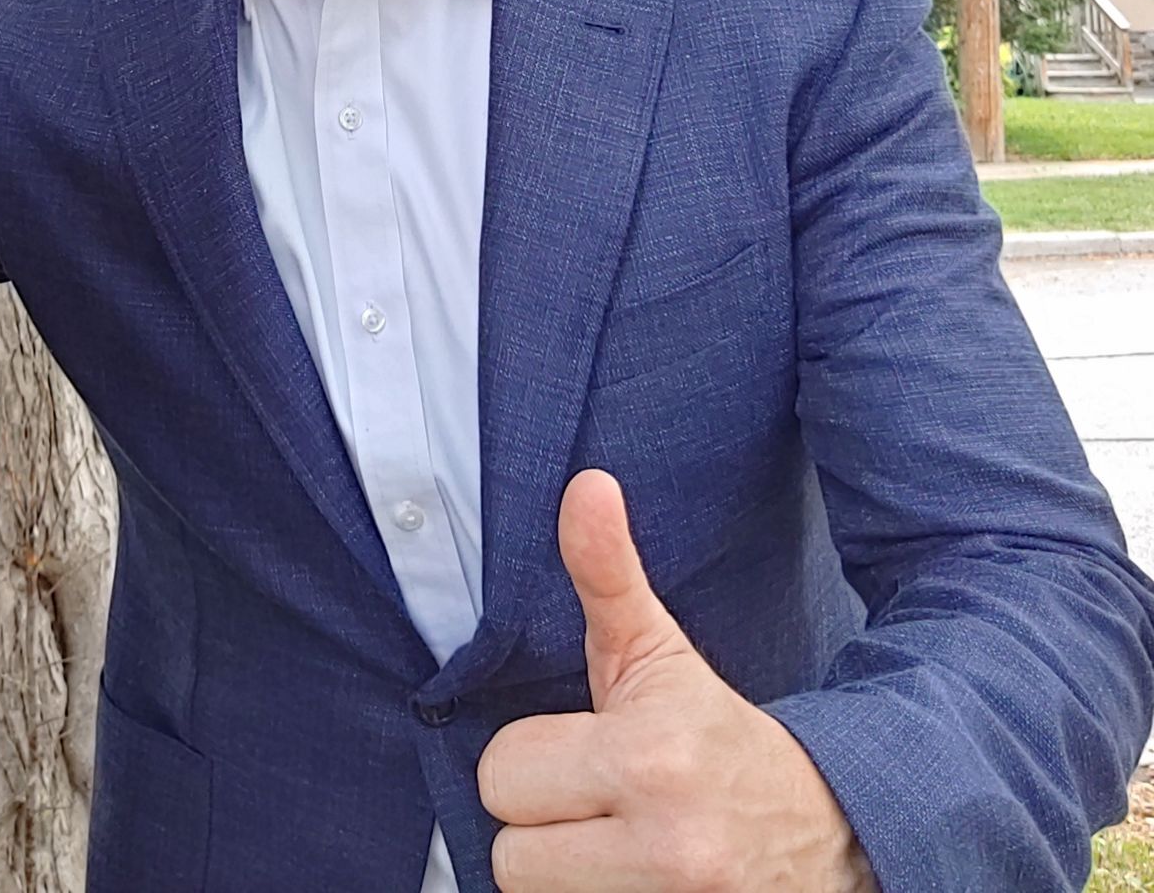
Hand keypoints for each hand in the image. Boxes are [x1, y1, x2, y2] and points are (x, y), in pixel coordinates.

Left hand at [476, 469, 875, 892]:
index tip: (582, 753)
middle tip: (596, 806)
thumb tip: (587, 484)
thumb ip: (606, 573)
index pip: (501, 774)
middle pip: (511, 854)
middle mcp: (668, 846)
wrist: (836, 830)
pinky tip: (630, 881)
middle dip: (543, 829)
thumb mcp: (658, 653)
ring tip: (614, 848)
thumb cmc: (720, 739)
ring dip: (566, 880)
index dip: (531, 763)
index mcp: (648, 758)